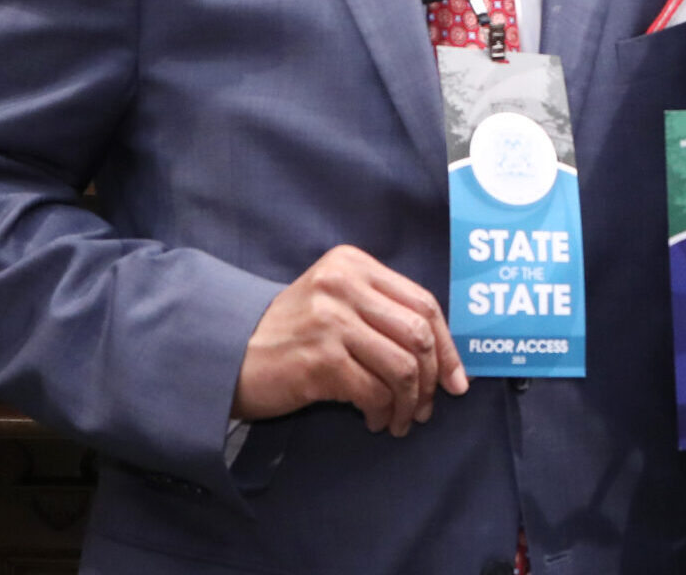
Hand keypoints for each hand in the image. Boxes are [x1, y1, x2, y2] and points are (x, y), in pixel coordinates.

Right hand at [232, 245, 467, 434]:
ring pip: (402, 367)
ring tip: (400, 421)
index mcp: (354, 264)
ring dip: (409, 403)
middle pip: (418, 334)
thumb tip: (444, 357)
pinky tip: (375, 421)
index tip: (458, 381)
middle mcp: (344, 284)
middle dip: (433, 379)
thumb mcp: (336, 303)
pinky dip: (382, 412)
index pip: (423, 302)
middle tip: (427, 408)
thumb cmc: (292, 335)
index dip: (447, 346)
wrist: (228, 354)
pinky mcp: (319, 358)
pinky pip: (374, 391)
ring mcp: (331, 320)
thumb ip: (383, 313)